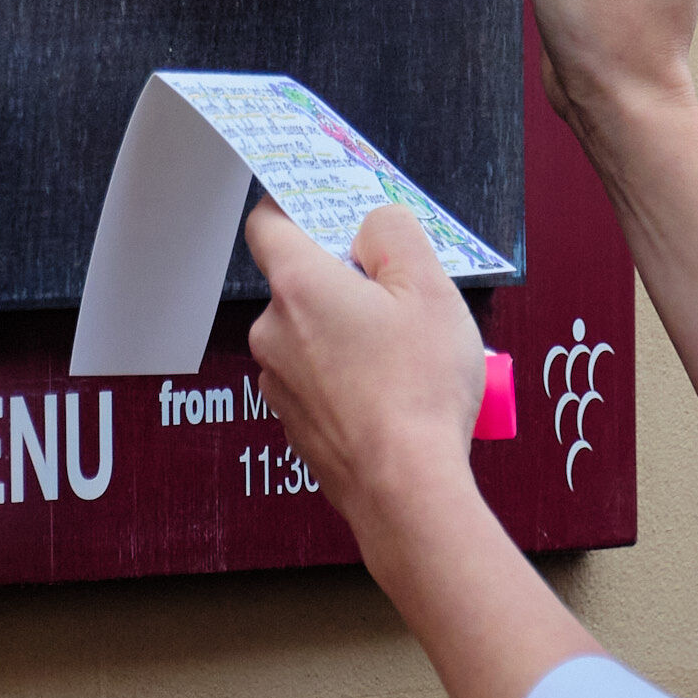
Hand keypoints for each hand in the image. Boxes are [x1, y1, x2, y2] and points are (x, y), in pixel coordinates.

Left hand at [244, 198, 488, 526]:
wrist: (406, 489)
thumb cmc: (417, 391)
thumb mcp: (430, 287)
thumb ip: (395, 234)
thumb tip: (374, 224)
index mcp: (300, 286)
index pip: (268, 223)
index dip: (298, 208)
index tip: (331, 211)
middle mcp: (274, 331)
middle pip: (300, 281)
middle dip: (346, 281)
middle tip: (400, 296)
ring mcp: (279, 381)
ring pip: (311, 333)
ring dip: (348, 332)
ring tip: (406, 354)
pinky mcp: (295, 422)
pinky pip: (317, 378)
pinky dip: (346, 375)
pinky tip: (391, 391)